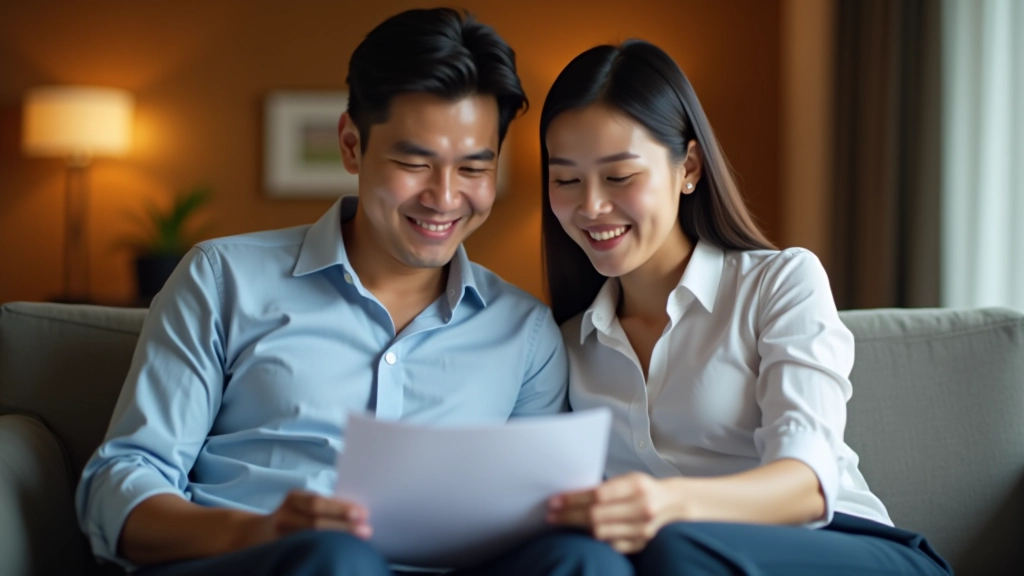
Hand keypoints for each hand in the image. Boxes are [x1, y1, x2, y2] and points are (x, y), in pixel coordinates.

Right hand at [234, 490, 371, 550]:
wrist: (256, 534)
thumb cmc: (293, 515)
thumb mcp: (302, 504)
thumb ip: (324, 506)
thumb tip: (359, 513)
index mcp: (292, 499)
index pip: (317, 503)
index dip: (340, 508)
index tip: (363, 513)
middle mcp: (283, 517)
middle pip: (315, 523)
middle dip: (343, 527)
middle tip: (367, 531)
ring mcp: (280, 537)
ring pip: (309, 540)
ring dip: (336, 541)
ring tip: (356, 544)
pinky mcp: (280, 553)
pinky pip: (303, 552)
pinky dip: (321, 551)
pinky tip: (336, 554)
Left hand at [547, 472, 681, 553]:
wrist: (673, 503)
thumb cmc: (644, 488)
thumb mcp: (628, 479)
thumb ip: (605, 488)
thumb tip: (571, 497)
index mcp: (637, 486)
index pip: (598, 494)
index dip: (574, 499)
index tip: (555, 500)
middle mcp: (642, 508)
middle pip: (597, 515)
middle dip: (569, 515)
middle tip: (552, 515)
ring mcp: (643, 529)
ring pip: (601, 532)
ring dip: (577, 528)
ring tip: (562, 522)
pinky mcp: (642, 543)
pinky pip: (611, 544)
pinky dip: (596, 537)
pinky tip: (584, 532)